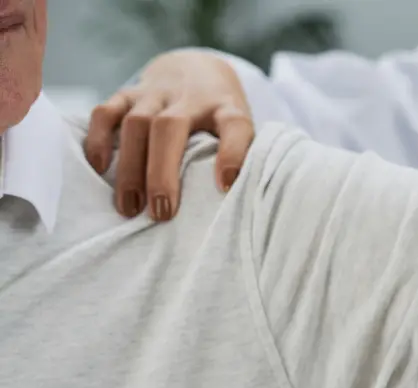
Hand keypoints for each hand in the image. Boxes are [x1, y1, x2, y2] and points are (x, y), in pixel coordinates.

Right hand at [84, 51, 254, 221]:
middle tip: (160, 214)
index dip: (232, 154)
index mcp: (226, 108)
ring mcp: (155, 92)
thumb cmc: (219, 116)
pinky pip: (106, 112)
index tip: (225, 187)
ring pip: (136, 123)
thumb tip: (233, 200)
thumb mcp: (240, 131)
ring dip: (130, 168)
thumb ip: (241, 157)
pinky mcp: (127, 92)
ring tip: (129, 208)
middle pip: (170, 127)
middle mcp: (190, 96)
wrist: (197, 67)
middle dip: (162, 173)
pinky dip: (98, 139)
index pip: (235, 125)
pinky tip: (99, 169)